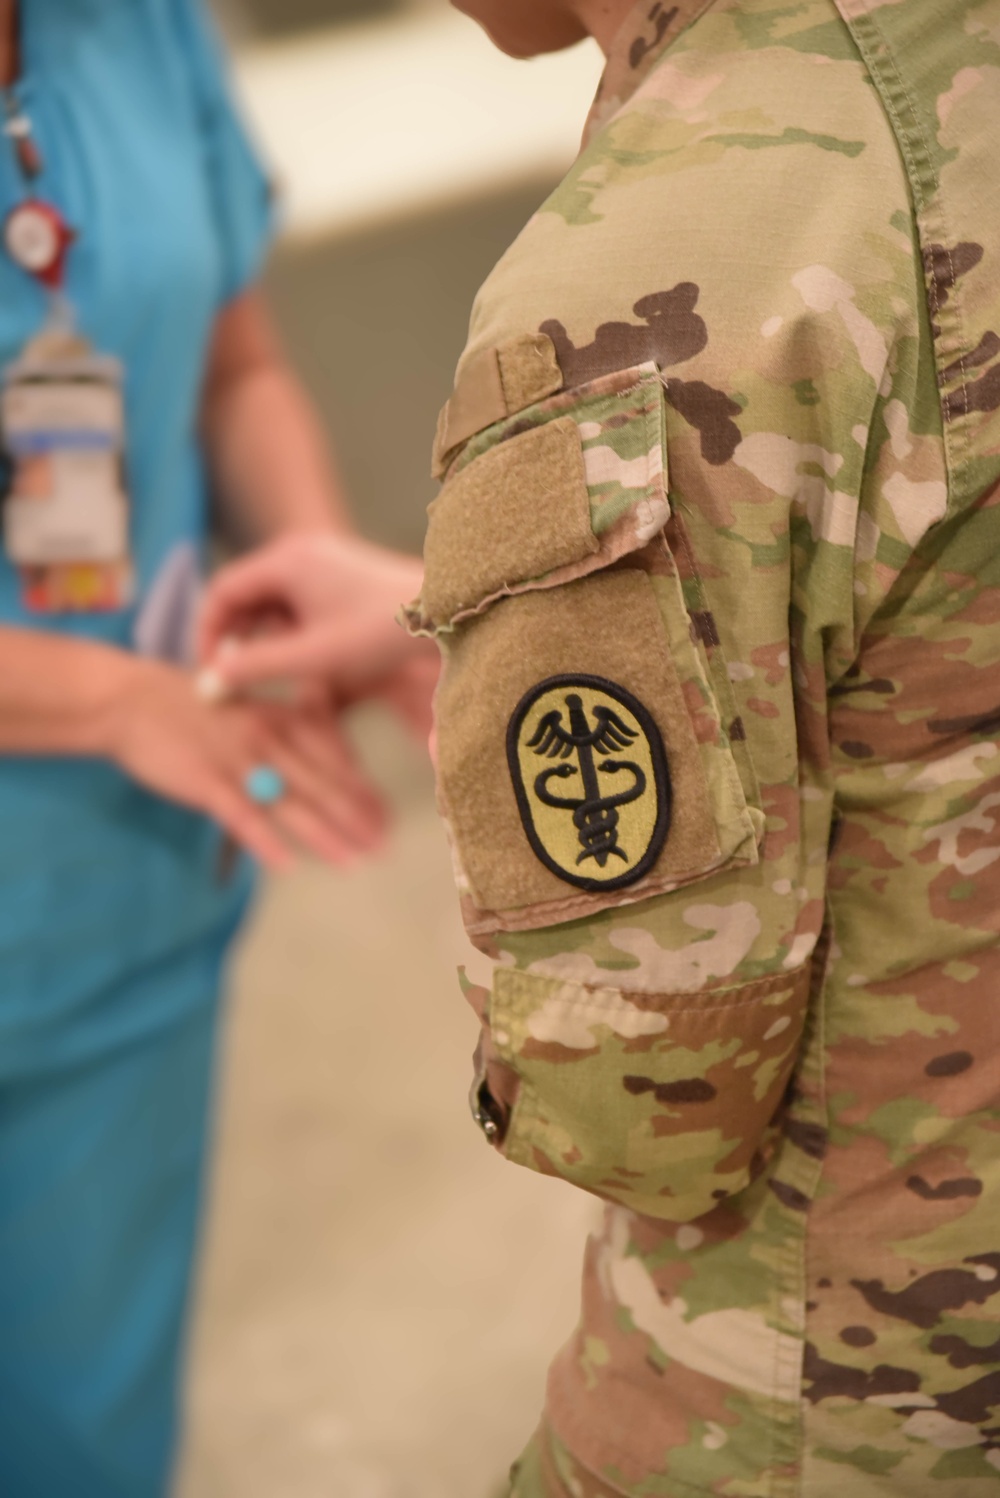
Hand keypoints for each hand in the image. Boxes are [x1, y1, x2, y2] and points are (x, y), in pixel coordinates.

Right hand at [104, 656, 386, 870]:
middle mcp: (268, 738)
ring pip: (291, 802)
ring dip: (326, 834)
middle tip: (386, 846)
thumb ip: (290, 735)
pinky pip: (240, 815)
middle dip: (357, 818)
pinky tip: (287, 865)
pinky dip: (264, 840)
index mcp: (281, 719)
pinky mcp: (205, 780)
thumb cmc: (193, 708)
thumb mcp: (252, 709)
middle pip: (321, 783)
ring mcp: (237, 759)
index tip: (389, 817)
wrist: (131, 699)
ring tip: (356, 861)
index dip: (363, 789)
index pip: (336, 756)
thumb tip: (329, 766)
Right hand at [196, 533, 437, 735]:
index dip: (208, 632)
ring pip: (274, 602)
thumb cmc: (381, 632)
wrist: (447, 613)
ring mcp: (323, 561)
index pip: (223, 590)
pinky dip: (292, 632)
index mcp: (286, 559)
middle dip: (236, 637)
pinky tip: (305, 663)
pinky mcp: (342, 577)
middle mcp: (300, 551)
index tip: (209, 671)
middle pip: (246, 595)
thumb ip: (257, 666)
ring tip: (272, 675)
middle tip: (234, 679)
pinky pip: (300, 603)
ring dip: (266, 638)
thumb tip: (212, 678)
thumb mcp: (313, 656)